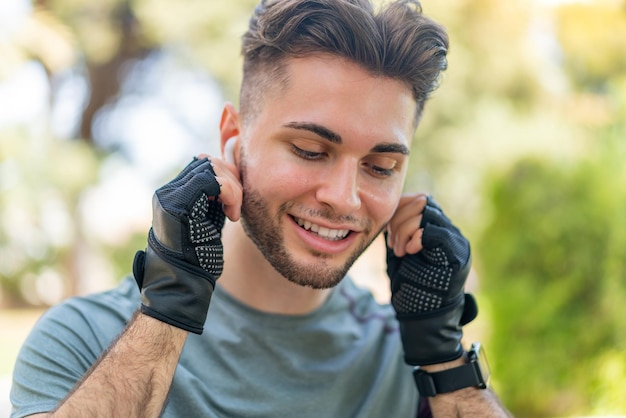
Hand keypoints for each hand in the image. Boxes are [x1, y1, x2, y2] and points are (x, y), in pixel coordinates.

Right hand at [132, 156, 240, 333]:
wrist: (183, 285)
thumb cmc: (199, 260)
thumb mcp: (209, 222)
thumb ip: (214, 200)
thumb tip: (228, 176)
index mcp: (175, 194)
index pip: (203, 167)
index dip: (226, 177)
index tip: (235, 203)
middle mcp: (168, 192)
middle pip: (207, 163)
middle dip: (231, 179)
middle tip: (237, 206)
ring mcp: (169, 196)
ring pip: (210, 168)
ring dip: (232, 188)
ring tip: (234, 212)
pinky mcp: (175, 204)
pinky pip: (210, 181)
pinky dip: (229, 193)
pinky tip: (232, 214)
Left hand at [386, 194, 476, 364]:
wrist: (424, 321)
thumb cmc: (411, 289)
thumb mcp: (400, 253)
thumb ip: (398, 231)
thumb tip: (388, 212)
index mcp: (437, 231)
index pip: (420, 200)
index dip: (400, 210)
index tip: (388, 233)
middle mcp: (451, 233)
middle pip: (423, 202)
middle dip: (400, 219)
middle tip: (394, 245)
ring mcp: (456, 243)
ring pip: (427, 213)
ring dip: (406, 230)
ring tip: (401, 251)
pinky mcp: (457, 256)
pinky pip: (436, 232)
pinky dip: (418, 237)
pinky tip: (410, 252)